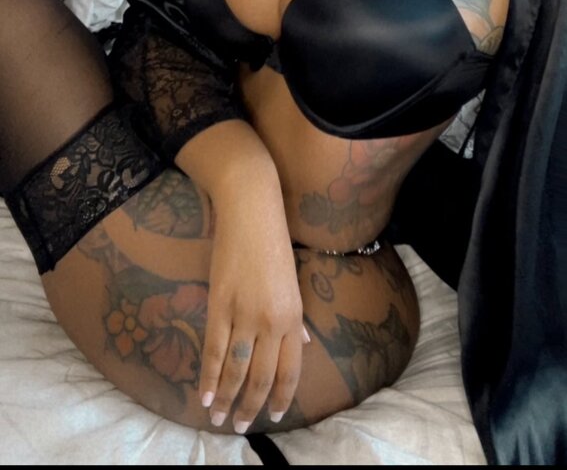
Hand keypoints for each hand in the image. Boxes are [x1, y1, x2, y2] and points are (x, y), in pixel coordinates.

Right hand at [199, 194, 306, 433]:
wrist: (252, 210)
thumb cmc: (274, 243)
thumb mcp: (292, 283)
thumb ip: (296, 319)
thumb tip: (304, 346)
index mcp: (294, 316)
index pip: (290, 370)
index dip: (281, 397)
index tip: (273, 416)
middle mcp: (272, 321)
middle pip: (262, 377)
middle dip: (250, 406)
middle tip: (239, 426)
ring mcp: (245, 314)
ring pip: (237, 369)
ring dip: (226, 398)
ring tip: (218, 418)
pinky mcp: (219, 304)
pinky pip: (214, 349)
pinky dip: (208, 375)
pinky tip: (204, 395)